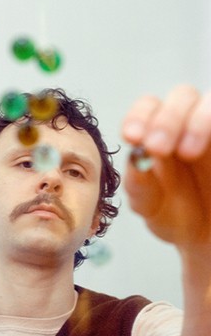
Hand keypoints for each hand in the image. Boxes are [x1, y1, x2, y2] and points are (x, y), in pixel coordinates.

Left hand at [121, 84, 210, 250]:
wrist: (210, 239)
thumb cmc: (176, 215)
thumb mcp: (152, 205)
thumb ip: (140, 185)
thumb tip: (134, 158)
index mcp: (159, 131)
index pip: (149, 106)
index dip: (139, 116)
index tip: (133, 138)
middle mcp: (191, 122)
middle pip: (183, 95)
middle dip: (167, 119)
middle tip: (157, 148)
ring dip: (198, 121)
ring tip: (187, 153)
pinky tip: (208, 152)